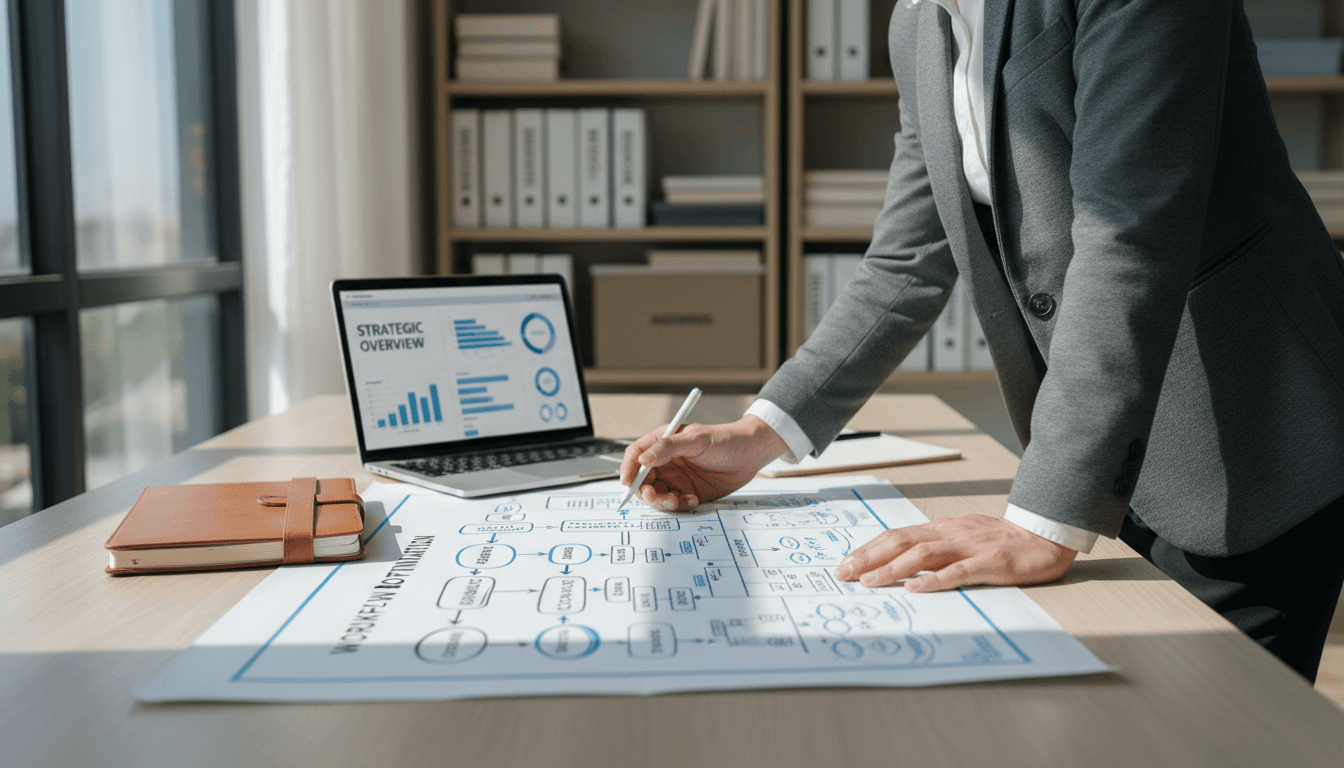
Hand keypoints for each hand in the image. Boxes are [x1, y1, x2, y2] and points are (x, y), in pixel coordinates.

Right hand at [619, 415, 788, 511]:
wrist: (751, 454)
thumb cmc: (725, 440)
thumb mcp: (697, 439)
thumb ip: (668, 447)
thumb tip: (643, 459)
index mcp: (663, 443)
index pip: (636, 455)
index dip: (627, 469)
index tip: (627, 482)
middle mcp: (666, 461)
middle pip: (642, 480)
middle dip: (645, 491)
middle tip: (656, 496)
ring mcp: (676, 478)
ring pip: (656, 495)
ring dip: (663, 501)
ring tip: (680, 500)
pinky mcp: (687, 492)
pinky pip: (674, 504)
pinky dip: (679, 506)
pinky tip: (693, 500)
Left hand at [834, 515, 1077, 591]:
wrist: (1044, 535)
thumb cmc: (1001, 541)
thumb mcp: (962, 538)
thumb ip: (936, 548)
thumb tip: (901, 564)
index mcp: (942, 529)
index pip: (897, 536)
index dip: (869, 549)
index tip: (846, 563)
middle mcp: (950, 534)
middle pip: (901, 541)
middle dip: (869, 557)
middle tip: (843, 574)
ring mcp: (970, 547)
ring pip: (924, 555)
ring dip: (892, 569)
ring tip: (870, 582)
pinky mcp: (990, 562)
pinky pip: (959, 571)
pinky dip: (935, 580)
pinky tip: (916, 589)